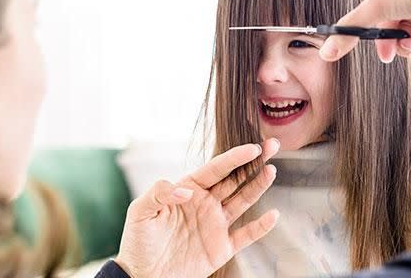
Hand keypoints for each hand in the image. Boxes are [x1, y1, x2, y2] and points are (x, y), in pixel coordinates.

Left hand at [115, 138, 280, 277]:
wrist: (142, 275)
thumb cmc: (138, 241)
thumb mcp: (141, 211)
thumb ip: (160, 192)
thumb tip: (187, 190)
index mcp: (189, 189)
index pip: (216, 168)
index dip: (235, 157)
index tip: (252, 147)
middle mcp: (206, 203)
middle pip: (235, 179)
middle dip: (254, 163)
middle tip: (271, 146)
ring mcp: (216, 224)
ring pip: (243, 201)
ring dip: (258, 186)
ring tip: (272, 171)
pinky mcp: (221, 247)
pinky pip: (246, 235)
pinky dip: (260, 227)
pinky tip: (273, 215)